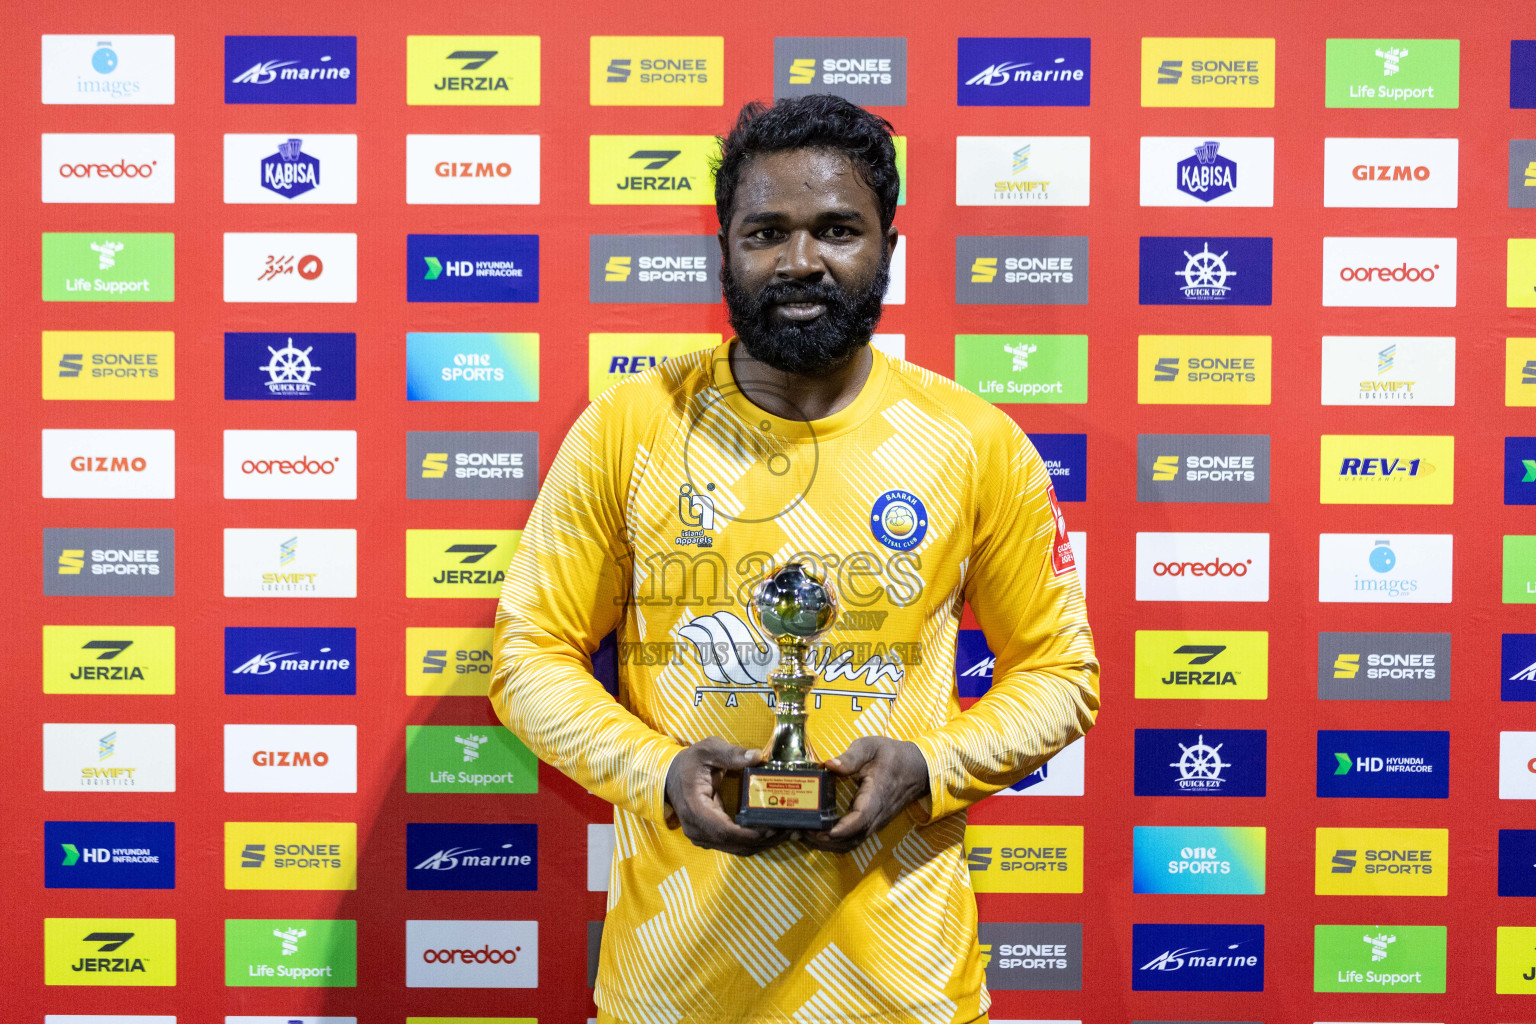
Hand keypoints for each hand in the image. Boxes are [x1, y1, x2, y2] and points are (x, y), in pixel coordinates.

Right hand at [664, 737, 789, 855]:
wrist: (669, 776)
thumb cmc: (688, 763)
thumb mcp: (707, 750)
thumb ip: (731, 754)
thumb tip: (757, 756)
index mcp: (695, 809)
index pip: (725, 831)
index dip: (750, 833)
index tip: (772, 826)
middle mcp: (698, 830)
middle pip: (736, 844)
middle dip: (765, 839)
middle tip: (792, 829)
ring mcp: (703, 837)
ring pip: (738, 849)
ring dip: (764, 843)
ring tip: (790, 832)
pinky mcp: (711, 838)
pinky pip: (735, 845)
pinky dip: (755, 842)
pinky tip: (774, 833)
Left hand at [803, 736, 929, 853]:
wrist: (917, 768)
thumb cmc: (892, 756)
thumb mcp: (871, 747)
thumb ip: (851, 756)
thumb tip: (830, 764)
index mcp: (877, 795)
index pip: (860, 819)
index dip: (842, 828)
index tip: (821, 831)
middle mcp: (877, 815)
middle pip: (852, 838)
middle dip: (826, 840)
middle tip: (802, 831)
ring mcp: (876, 823)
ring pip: (853, 843)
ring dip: (829, 844)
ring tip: (806, 835)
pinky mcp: (873, 824)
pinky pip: (855, 839)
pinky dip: (836, 842)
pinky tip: (819, 833)